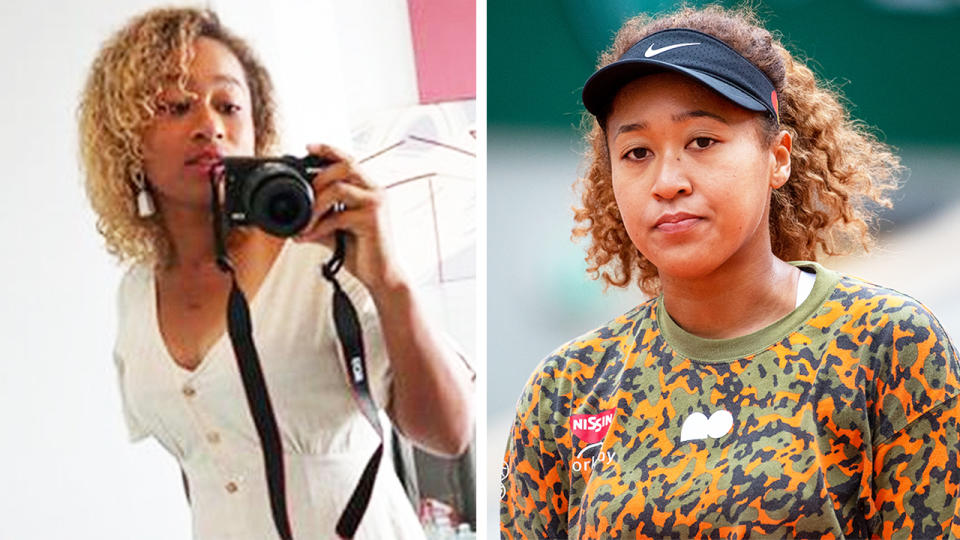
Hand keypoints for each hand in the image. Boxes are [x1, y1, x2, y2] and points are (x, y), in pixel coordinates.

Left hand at [294, 143, 404, 294]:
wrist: (381, 276)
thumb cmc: (363, 252)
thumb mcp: (336, 230)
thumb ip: (320, 218)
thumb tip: (295, 217)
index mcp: (369, 189)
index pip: (350, 160)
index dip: (329, 150)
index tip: (308, 147)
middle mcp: (376, 191)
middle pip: (346, 166)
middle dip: (319, 177)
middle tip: (303, 196)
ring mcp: (376, 204)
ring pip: (339, 188)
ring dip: (315, 204)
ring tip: (304, 222)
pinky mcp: (372, 219)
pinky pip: (338, 216)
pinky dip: (318, 226)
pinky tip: (307, 236)